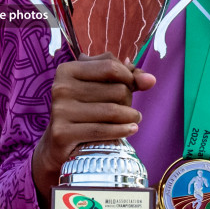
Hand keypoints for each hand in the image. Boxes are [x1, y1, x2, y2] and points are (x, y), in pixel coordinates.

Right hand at [31, 52, 155, 198]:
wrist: (59, 142)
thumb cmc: (85, 108)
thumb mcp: (100, 86)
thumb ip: (126, 77)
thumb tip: (151, 79)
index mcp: (67, 70)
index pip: (110, 67)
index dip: (129, 76)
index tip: (132, 86)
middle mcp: (61, 88)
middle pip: (116, 89)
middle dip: (128, 99)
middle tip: (126, 107)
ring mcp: (60, 111)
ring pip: (112, 110)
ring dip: (131, 116)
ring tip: (134, 118)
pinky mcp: (63, 132)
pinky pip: (102, 130)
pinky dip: (122, 130)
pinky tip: (131, 129)